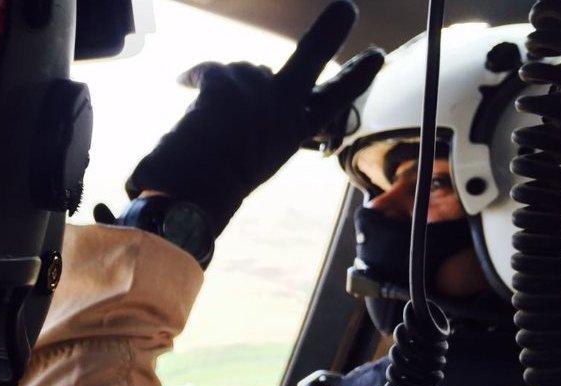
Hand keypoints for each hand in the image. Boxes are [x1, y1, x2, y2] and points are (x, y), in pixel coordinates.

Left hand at [126, 0, 383, 236]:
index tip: (378, 55)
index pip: (333, 101)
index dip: (355, 78)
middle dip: (330, 30)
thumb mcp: (258, 154)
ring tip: (209, 122)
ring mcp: (258, 90)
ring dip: (226, 88)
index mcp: (295, 132)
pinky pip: (209, 69)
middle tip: (347, 8)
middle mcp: (284, 108)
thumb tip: (258, 75)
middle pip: (313, 56)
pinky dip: (194, 75)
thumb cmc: (219, 184)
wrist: (193, 192)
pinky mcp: (227, 81)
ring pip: (243, 70)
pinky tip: (182, 82)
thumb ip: (265, 120)